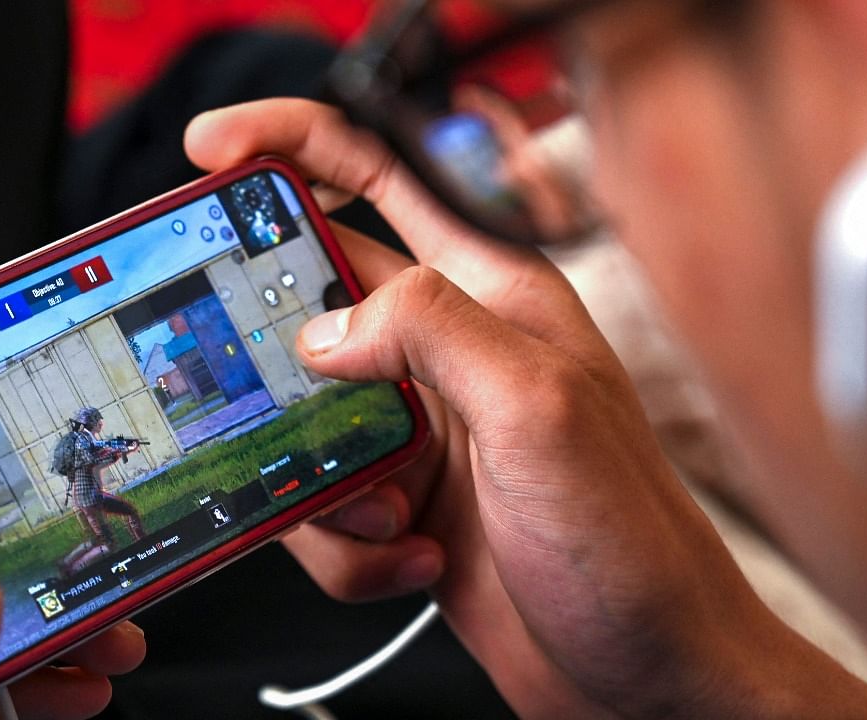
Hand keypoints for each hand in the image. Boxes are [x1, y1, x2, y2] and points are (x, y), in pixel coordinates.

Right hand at [185, 99, 866, 717]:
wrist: (648, 678)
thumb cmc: (633, 547)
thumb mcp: (536, 410)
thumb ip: (430, 330)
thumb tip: (327, 326)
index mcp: (493, 300)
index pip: (385, 181)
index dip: (298, 146)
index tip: (217, 152)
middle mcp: (451, 358)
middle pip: (315, 307)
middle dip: (277, 355)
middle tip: (276, 396)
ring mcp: (422, 434)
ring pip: (302, 420)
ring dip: (320, 480)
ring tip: (392, 512)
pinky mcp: (403, 504)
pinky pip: (320, 506)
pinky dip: (347, 547)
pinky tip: (415, 559)